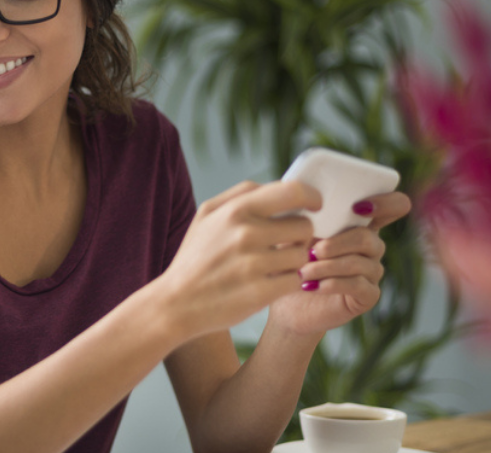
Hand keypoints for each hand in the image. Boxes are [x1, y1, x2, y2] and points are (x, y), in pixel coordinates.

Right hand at [154, 180, 322, 339]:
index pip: (292, 191)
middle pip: (304, 226)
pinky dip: (288, 282)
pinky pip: (295, 281)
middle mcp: (246, 234)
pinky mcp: (260, 293)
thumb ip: (241, 194)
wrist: (176, 303)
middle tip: (286, 243)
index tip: (314, 205)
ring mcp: (254, 265)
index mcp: (235, 210)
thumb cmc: (195, 257)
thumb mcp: (206, 215)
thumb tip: (278, 187)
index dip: (311, 196)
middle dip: (300, 235)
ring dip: (293, 261)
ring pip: (302, 255)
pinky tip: (270, 282)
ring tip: (273, 266)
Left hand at [267, 191, 411, 336]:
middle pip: (368, 238)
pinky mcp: (369, 295)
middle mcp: (371, 247)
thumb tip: (305, 202)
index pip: (393, 206)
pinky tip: (312, 286)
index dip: (387, 202)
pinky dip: (332, 283)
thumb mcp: (293, 235)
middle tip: (312, 252)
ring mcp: (372, 272)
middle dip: (336, 244)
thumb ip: (304, 217)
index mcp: (358, 224)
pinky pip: (358, 285)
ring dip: (327, 266)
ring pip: (359, 263)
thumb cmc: (290, 261)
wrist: (285, 301)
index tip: (358, 207)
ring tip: (302, 273)